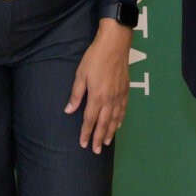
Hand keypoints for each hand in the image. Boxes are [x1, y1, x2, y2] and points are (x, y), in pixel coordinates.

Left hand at [65, 20, 133, 151]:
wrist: (115, 44)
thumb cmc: (95, 57)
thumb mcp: (81, 74)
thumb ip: (76, 94)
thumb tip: (69, 110)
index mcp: (97, 97)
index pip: (90, 120)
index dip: (86, 133)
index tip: (83, 144)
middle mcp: (110, 100)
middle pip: (104, 124)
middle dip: (99, 138)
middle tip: (97, 151)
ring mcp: (119, 96)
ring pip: (115, 119)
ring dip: (111, 132)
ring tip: (107, 142)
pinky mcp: (126, 90)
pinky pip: (123, 110)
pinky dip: (120, 119)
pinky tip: (118, 124)